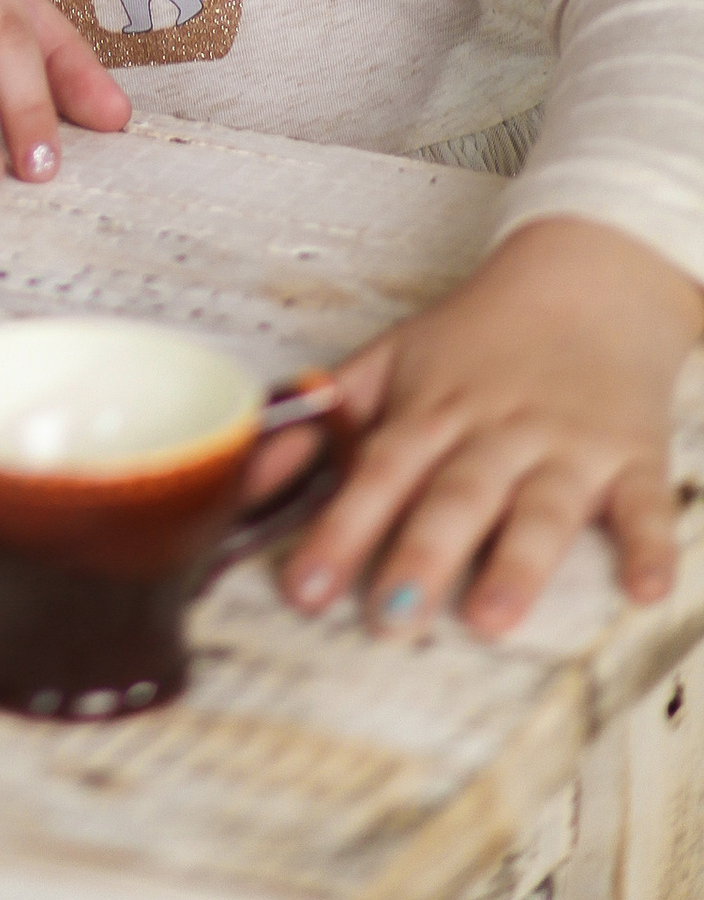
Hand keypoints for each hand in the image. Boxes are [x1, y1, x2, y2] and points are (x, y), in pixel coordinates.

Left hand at [269, 217, 699, 637]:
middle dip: (421, 555)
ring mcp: (568, 447)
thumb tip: (248, 475)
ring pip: (542, 508)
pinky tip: (645, 590)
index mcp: (432, 411)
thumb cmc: (477, 336)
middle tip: (390, 617)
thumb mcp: (391, 361)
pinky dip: (650, 546)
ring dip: (518, 562)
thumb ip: (323, 419)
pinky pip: (646, 505)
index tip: (303, 590)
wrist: (586, 280)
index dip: (339, 530)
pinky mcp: (634, 457)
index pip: (377, 472)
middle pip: (454, 495)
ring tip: (491, 619)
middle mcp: (496, 432)